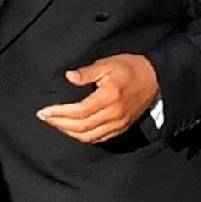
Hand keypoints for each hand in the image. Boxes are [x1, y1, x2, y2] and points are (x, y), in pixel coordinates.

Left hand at [37, 53, 160, 143]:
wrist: (156, 79)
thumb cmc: (130, 68)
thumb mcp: (107, 63)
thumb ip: (87, 72)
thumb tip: (69, 77)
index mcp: (109, 97)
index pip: (80, 111)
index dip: (60, 113)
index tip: (44, 111)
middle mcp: (115, 114)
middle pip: (82, 126)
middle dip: (60, 124)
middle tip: (44, 117)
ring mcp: (120, 123)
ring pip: (90, 136)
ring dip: (69, 132)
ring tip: (55, 124)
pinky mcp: (123, 127)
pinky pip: (100, 138)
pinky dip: (84, 137)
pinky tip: (72, 130)